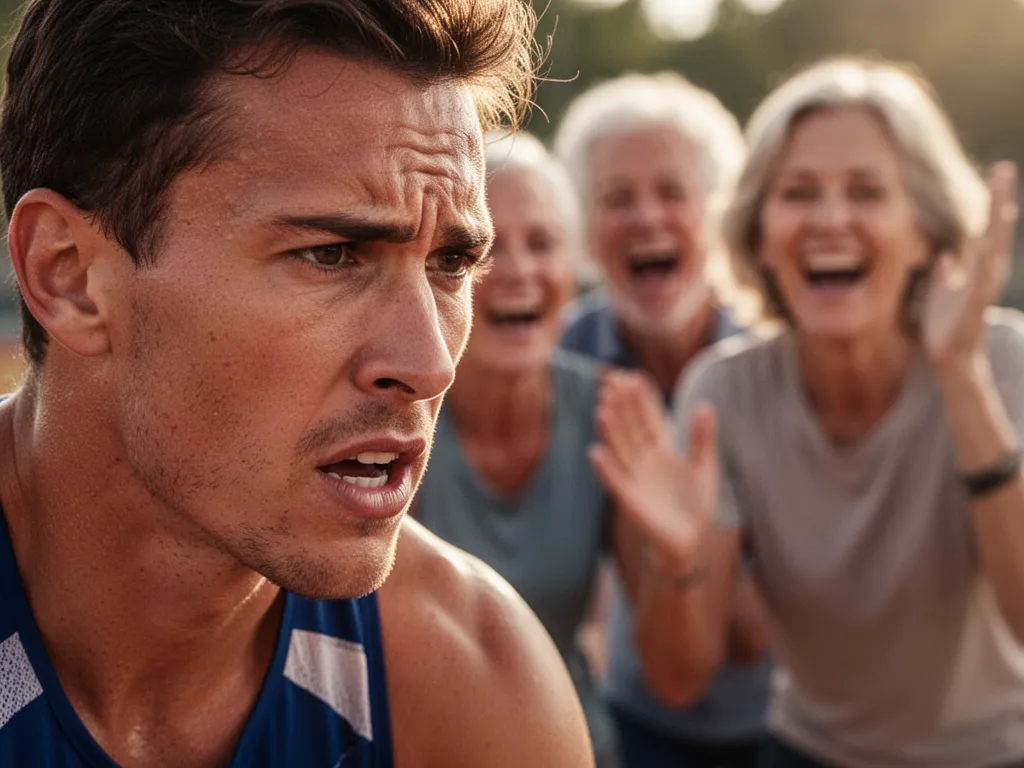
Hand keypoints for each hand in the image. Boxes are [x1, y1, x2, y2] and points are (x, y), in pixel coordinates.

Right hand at [589, 370, 716, 569]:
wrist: (690, 541)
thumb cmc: (694, 505)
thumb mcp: (704, 468)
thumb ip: (703, 438)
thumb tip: (704, 404)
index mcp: (661, 451)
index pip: (649, 420)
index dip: (641, 400)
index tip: (633, 376)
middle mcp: (644, 461)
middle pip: (630, 430)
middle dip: (622, 409)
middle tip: (612, 384)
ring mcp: (635, 480)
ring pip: (620, 451)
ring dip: (610, 432)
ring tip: (602, 410)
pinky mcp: (631, 501)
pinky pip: (616, 482)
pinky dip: (605, 468)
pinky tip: (596, 452)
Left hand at [922, 162, 1018, 369]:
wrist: (950, 356)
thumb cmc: (947, 326)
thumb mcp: (941, 293)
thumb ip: (945, 273)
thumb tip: (946, 256)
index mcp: (979, 267)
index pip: (988, 227)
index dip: (993, 201)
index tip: (999, 171)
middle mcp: (986, 273)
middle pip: (996, 230)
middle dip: (1000, 201)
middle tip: (1005, 169)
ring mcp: (983, 288)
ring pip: (993, 250)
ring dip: (998, 226)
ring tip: (1003, 200)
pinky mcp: (974, 305)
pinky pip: (981, 279)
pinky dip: (986, 261)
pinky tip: (988, 243)